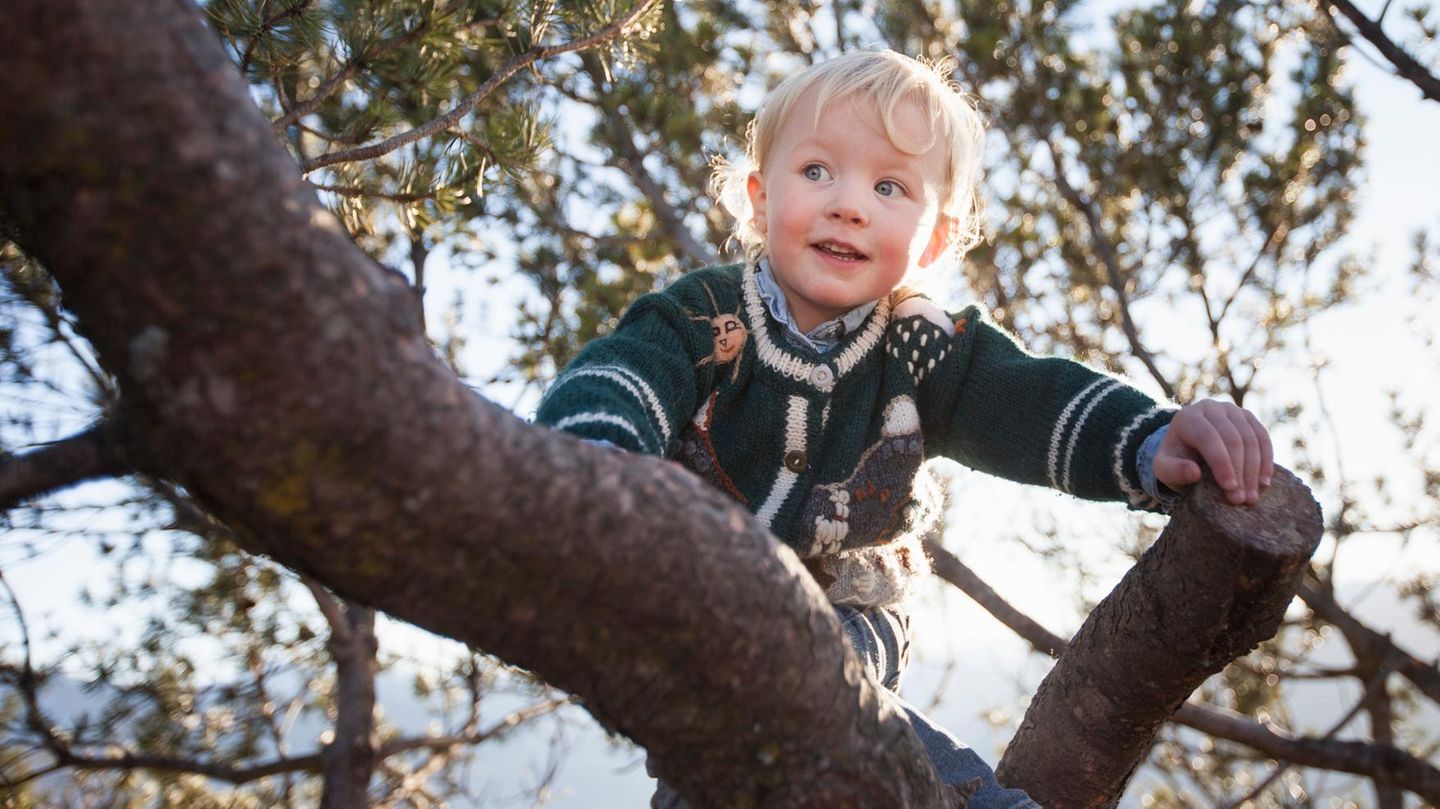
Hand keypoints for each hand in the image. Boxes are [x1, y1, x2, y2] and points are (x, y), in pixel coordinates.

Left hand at [1154, 400, 1272, 505]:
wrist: (1187, 448)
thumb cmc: (1175, 460)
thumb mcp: (1164, 468)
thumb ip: (1174, 471)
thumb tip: (1193, 473)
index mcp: (1188, 417)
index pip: (1209, 437)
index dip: (1221, 463)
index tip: (1229, 488)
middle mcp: (1211, 408)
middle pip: (1233, 439)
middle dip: (1240, 471)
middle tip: (1241, 499)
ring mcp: (1233, 410)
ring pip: (1251, 439)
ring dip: (1254, 471)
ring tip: (1251, 497)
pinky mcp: (1248, 418)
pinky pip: (1263, 438)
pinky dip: (1266, 461)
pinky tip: (1264, 484)